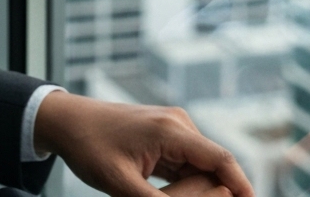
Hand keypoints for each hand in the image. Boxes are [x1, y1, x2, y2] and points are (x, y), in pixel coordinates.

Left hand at [33, 90, 253, 196]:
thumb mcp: (122, 185)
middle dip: (212, 196)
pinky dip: (184, 188)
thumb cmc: (90, 147)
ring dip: (195, 194)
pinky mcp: (165, 139)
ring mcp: (173, 130)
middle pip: (213, 169)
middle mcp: (179, 125)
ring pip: (200, 171)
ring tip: (146, 188)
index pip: (222, 160)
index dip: (243, 188)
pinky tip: (164, 195)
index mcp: (172, 129)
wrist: (66, 120)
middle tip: (161, 196)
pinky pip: (185, 168)